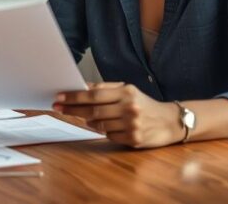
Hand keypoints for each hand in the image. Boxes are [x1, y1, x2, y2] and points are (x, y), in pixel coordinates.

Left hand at [53, 82, 181, 148]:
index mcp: (126, 92)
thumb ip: (105, 89)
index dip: (74, 96)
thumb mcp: (128, 91)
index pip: (94, 94)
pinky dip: (105, 131)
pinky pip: (109, 136)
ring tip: (87, 116)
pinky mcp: (134, 140)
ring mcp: (132, 125)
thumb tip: (81, 87)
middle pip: (93, 110)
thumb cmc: (144, 104)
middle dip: (72, 109)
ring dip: (89, 121)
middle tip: (58, 107)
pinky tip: (108, 126)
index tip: (59, 97)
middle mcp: (129, 108)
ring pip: (98, 125)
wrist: (169, 121)